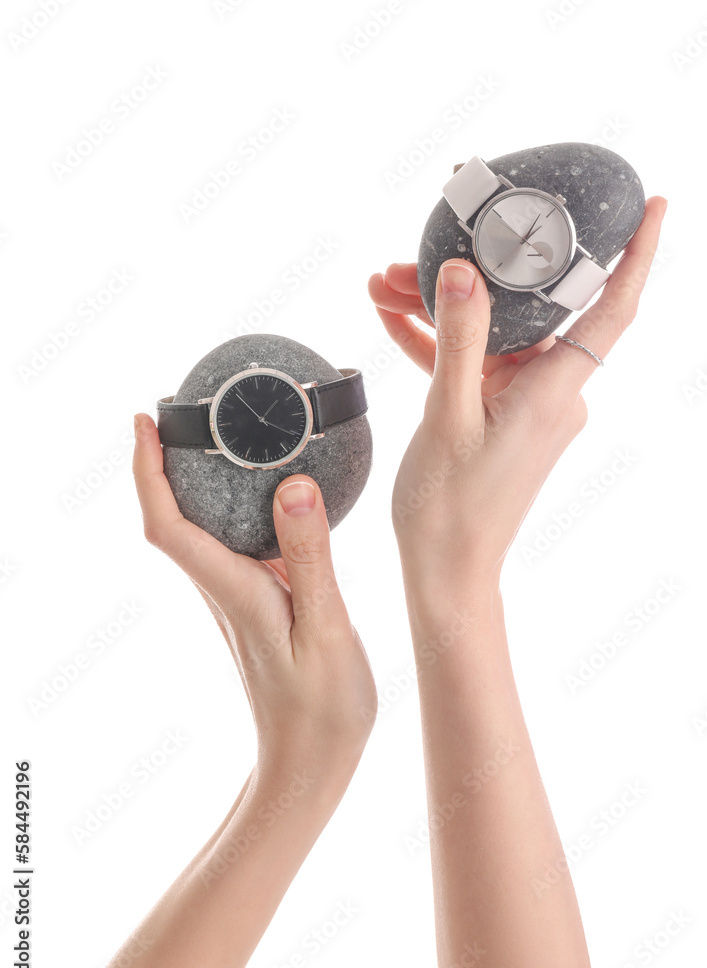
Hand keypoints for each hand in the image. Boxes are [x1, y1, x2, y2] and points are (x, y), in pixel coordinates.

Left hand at [132, 415, 376, 773]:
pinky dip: (236, 507)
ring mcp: (239, 598)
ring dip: (193, 482)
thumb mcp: (327, 629)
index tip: (144, 422)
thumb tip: (293, 485)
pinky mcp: (259, 602)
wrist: (312, 761)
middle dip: (161, 464)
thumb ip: (310, 559)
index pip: (168, 526)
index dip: (146, 472)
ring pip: (200, 530)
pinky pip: (234, 543)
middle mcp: (225, 590)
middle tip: (175, 412)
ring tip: (215, 436)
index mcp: (234, 592)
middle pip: (173, 520)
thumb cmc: (321, 709)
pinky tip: (272, 492)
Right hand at [368, 196, 667, 589]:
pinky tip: (394, 317)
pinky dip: (438, 341)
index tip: (652, 205)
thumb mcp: (449, 417)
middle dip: (482, 264)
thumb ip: (460, 340)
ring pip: (492, 332)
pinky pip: (473, 363)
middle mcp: (549, 392)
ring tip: (386, 281)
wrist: (446, 569)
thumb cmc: (451, 510)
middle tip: (439, 224)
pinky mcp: (496, 414)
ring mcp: (523, 403)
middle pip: (529, 307)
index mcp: (554, 392)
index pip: (611, 309)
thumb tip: (466, 271)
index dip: (635, 254)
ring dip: (442, 304)